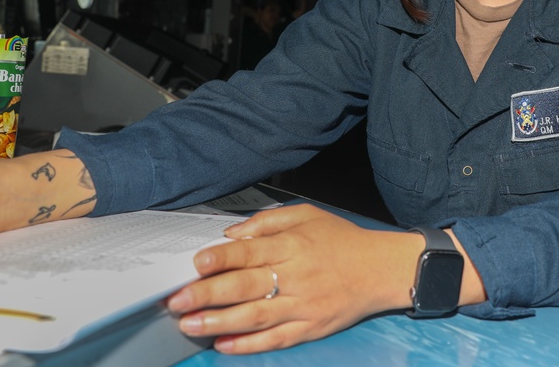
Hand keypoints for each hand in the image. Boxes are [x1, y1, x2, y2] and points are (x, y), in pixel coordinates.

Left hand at [167, 204, 423, 354]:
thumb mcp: (308, 215)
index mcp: (292, 245)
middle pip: (245, 286)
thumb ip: (268, 221)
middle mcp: (295, 275)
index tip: (195, 263)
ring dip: (219, 321)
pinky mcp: (310, 327)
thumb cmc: (341, 240)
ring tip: (189, 325)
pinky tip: (223, 344)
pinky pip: (275, 339)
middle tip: (177, 300)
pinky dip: (248, 344)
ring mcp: (303, 305)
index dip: (221, 258)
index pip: (250, 251)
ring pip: (255, 316)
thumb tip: (231, 234)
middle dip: (208, 294)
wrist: (381, 269)